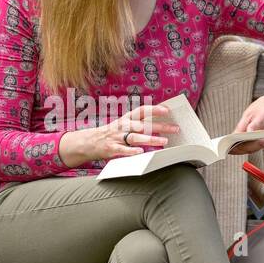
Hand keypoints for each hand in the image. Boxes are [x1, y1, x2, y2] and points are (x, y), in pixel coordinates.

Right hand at [61, 104, 179, 165]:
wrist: (88, 142)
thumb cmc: (111, 134)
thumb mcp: (124, 125)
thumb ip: (139, 125)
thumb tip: (161, 126)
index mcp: (126, 119)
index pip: (142, 111)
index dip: (154, 109)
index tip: (167, 110)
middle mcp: (123, 126)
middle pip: (143, 125)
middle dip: (160, 126)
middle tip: (175, 128)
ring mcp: (117, 137)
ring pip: (135, 137)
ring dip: (150, 139)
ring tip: (164, 141)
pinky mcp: (112, 148)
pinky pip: (123, 150)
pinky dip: (132, 151)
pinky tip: (141, 152)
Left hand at [229, 93, 263, 155]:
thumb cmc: (262, 107)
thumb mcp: (249, 113)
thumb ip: (242, 126)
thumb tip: (232, 138)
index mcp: (263, 122)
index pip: (249, 135)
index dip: (238, 141)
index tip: (228, 145)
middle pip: (253, 145)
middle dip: (239, 149)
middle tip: (227, 150)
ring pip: (255, 149)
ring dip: (242, 151)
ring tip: (230, 151)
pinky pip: (257, 147)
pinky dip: (248, 149)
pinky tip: (239, 148)